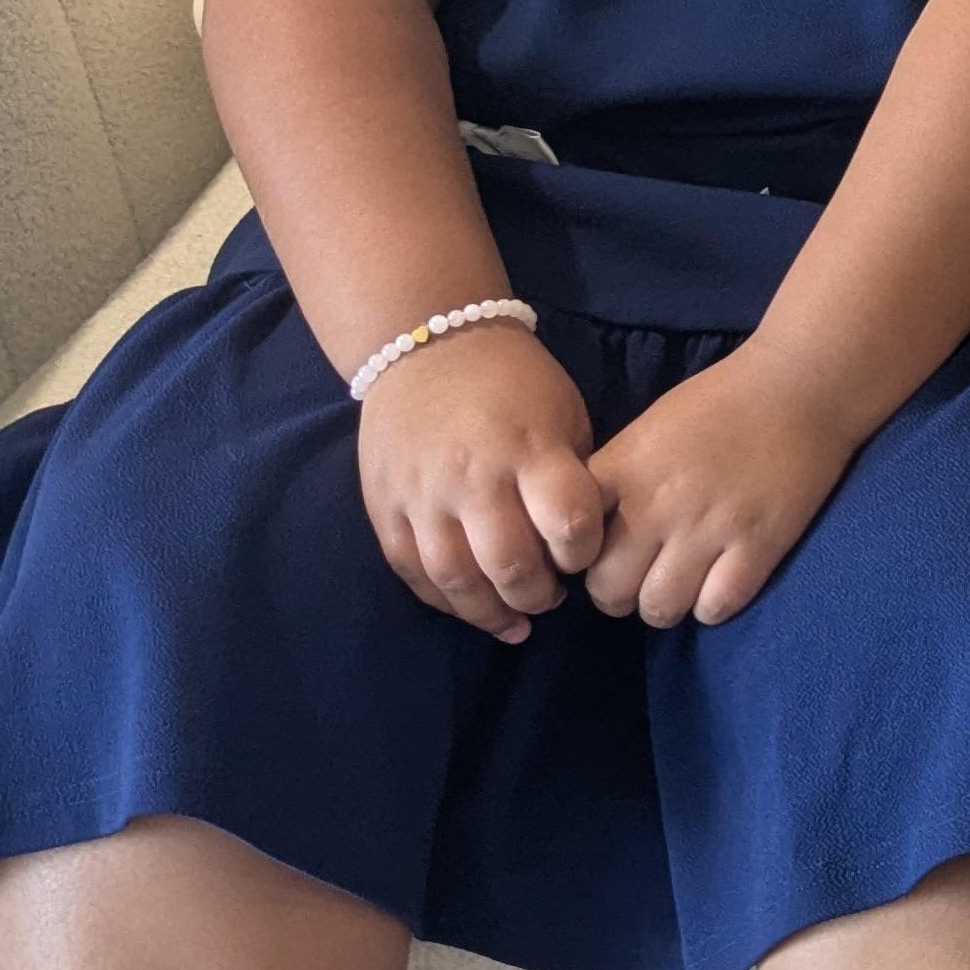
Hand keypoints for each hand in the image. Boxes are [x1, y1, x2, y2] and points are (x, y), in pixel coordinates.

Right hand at [354, 322, 607, 642]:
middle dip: (538, 595)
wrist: (427, 346)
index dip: (583, 551)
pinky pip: (411, 571)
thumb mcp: (564, 414)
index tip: (584, 554)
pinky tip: (471, 608)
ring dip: (490, 613)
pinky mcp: (385, 507)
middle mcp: (473, 477)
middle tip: (552, 598)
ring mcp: (423, 495)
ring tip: (516, 623)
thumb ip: (573, 476)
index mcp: (529, 448)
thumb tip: (582, 541)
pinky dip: (443, 600)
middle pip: (509, 564)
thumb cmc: (514, 383)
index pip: (567, 521)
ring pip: (455, 579)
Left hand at [583, 356, 863, 628]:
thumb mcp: (648, 430)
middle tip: (641, 580)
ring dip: (665, 605)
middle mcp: (658, 504)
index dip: (580, 558)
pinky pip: (715, 608)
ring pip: (659, 608)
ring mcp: (709, 528)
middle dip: (619, 595)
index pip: (571, 542)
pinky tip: (720, 582)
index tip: (600, 555)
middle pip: (608, 590)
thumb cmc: (722, 402)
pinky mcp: (758, 545)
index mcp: (624, 469)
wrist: (800, 384)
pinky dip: (712, 605)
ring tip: (680, 586)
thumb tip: (594, 529)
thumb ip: (617, 479)